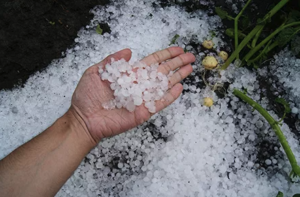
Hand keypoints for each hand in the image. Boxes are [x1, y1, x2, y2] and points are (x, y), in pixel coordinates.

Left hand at [70, 47, 194, 143]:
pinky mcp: (143, 112)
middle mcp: (139, 85)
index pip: (152, 62)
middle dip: (177, 63)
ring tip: (190, 68)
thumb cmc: (87, 96)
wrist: (83, 119)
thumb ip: (112, 61)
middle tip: (191, 56)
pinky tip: (179, 88)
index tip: (178, 49)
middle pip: (162, 72)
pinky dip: (170, 96)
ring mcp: (142, 99)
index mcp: (130, 74)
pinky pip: (159, 103)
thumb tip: (129, 50)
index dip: (165, 55)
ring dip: (177, 77)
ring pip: (164, 86)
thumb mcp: (96, 72)